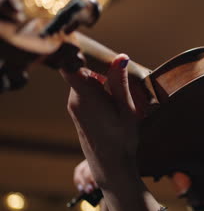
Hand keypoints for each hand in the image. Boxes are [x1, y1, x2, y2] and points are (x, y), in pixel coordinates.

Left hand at [61, 54, 138, 187]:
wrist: (111, 166)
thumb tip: (121, 57)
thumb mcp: (126, 109)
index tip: (88, 44)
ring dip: (103, 80)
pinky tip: (116, 101)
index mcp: (85, 96)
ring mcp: (75, 106)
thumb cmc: (121, 139)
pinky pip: (87, 92)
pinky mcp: (78, 112)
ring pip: (85, 81)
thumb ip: (120, 82)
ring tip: (122, 91)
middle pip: (82, 70)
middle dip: (101, 67)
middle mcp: (75, 99)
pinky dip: (101, 90)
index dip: (75, 52)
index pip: (69, 66)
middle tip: (122, 70)